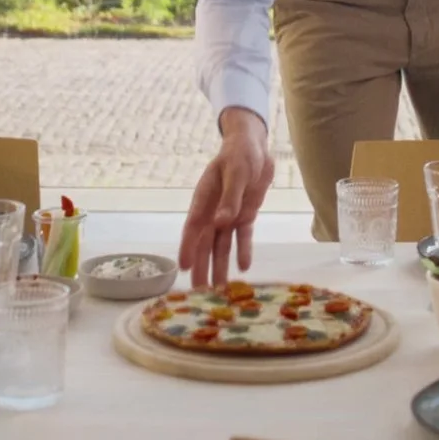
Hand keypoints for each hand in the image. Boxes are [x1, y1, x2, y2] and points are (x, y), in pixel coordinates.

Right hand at [180, 108, 275, 286]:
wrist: (254, 146)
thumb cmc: (239, 155)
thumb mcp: (236, 173)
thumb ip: (230, 198)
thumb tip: (220, 223)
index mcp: (203, 199)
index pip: (192, 228)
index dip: (188, 248)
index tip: (183, 267)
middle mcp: (213, 212)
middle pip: (205, 244)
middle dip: (202, 267)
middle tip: (200, 293)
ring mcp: (228, 215)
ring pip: (222, 245)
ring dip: (221, 266)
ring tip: (220, 290)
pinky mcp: (244, 216)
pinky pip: (242, 237)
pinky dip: (243, 250)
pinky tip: (244, 267)